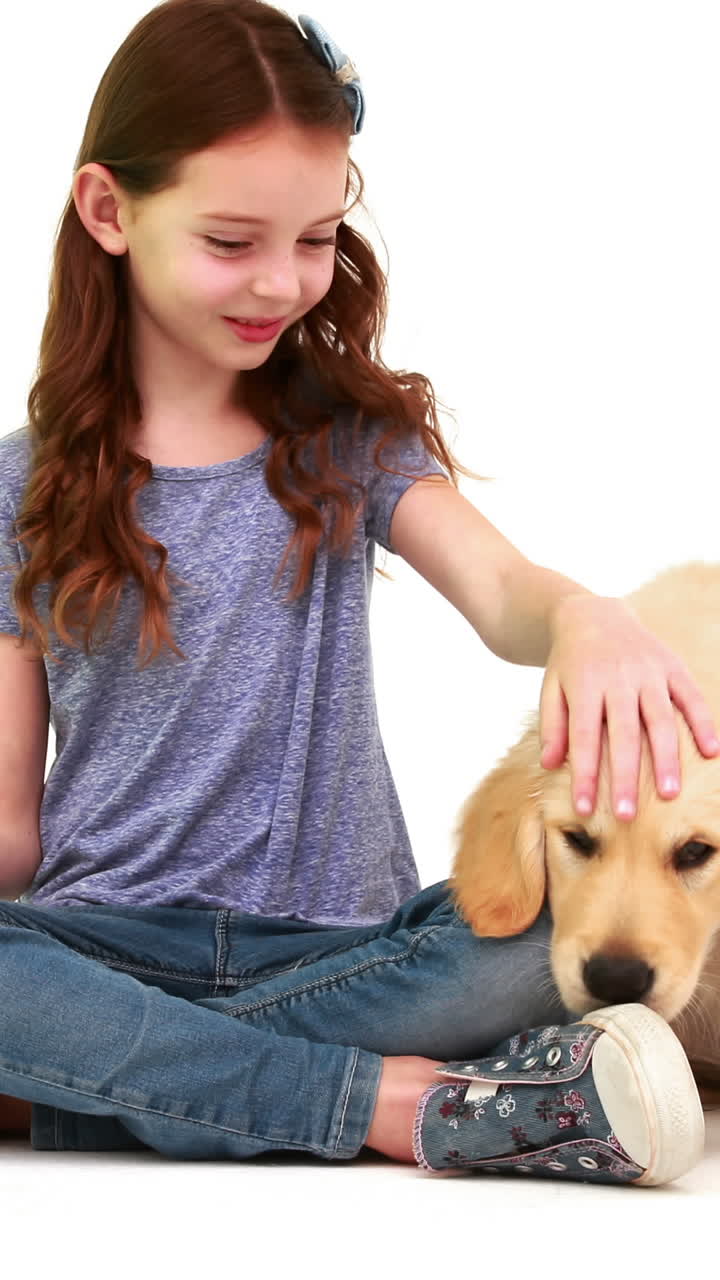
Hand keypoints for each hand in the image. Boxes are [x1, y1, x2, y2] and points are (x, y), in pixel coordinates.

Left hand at [539, 593, 719, 820]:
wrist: (592, 614)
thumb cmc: (569, 663)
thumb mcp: (551, 689)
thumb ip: (553, 726)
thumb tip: (551, 765)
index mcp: (584, 683)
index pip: (584, 736)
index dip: (585, 774)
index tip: (585, 809)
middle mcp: (619, 677)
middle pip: (624, 733)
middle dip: (626, 776)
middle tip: (626, 815)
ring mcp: (649, 670)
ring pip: (661, 718)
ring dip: (666, 758)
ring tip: (669, 794)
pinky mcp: (672, 665)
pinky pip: (691, 696)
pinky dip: (704, 723)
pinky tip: (712, 752)